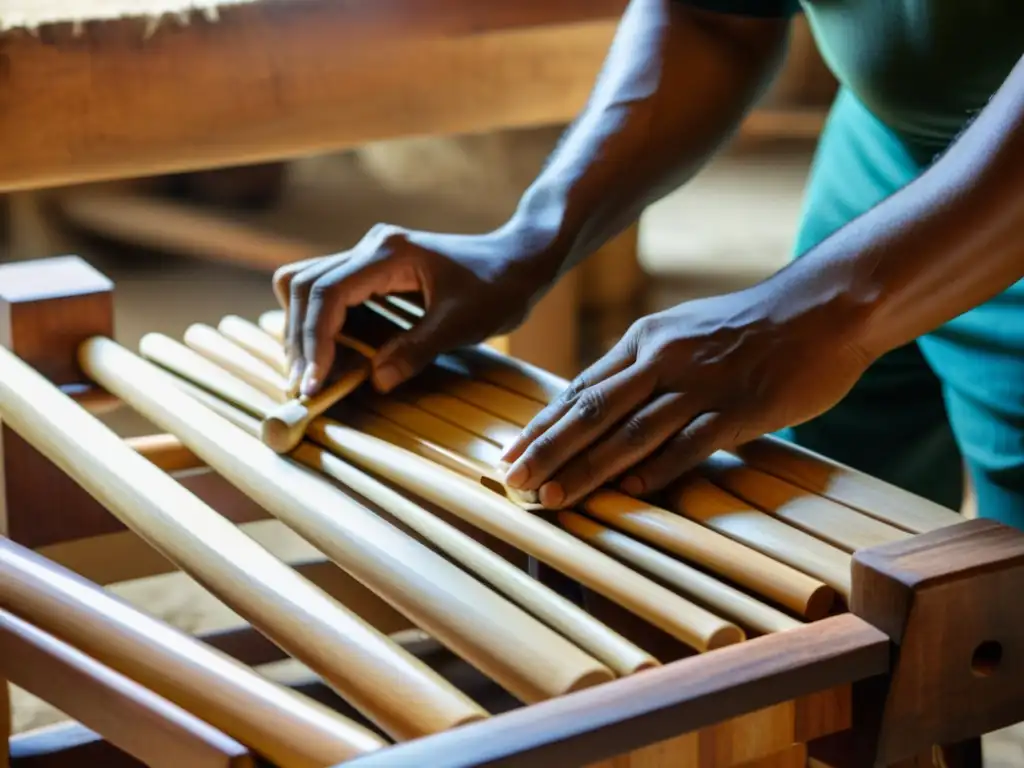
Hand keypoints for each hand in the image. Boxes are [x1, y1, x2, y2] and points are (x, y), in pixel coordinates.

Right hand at [273, 224, 557, 395]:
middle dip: (300, 338)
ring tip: (309, 376)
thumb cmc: (499, 287)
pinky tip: (327, 357)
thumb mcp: (463, 324)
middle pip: (304, 286)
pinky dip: (317, 323)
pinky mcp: (374, 269)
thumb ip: (418, 349)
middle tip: (305, 387)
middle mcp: (371, 247)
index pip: (327, 292)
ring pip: (307, 285)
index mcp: (389, 252)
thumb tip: (376, 380)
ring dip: (302, 330)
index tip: (313, 382)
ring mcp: (370, 255)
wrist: (519, 260)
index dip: (314, 339)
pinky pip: (328, 291)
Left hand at [500, 282, 873, 507]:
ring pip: (630, 432)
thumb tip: (599, 403)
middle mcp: (663, 360)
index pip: (580, 390)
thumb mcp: (682, 333)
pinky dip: (657, 470)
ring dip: (586, 469)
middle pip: (591, 411)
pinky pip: (689, 444)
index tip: (509, 454)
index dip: (543, 425)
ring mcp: (700, 384)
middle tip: (510, 481)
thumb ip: (642, 366)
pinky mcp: (739, 408)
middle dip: (546, 450)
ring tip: (549, 496)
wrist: (821, 307)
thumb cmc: (749, 326)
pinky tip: (627, 493)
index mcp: (645, 341)